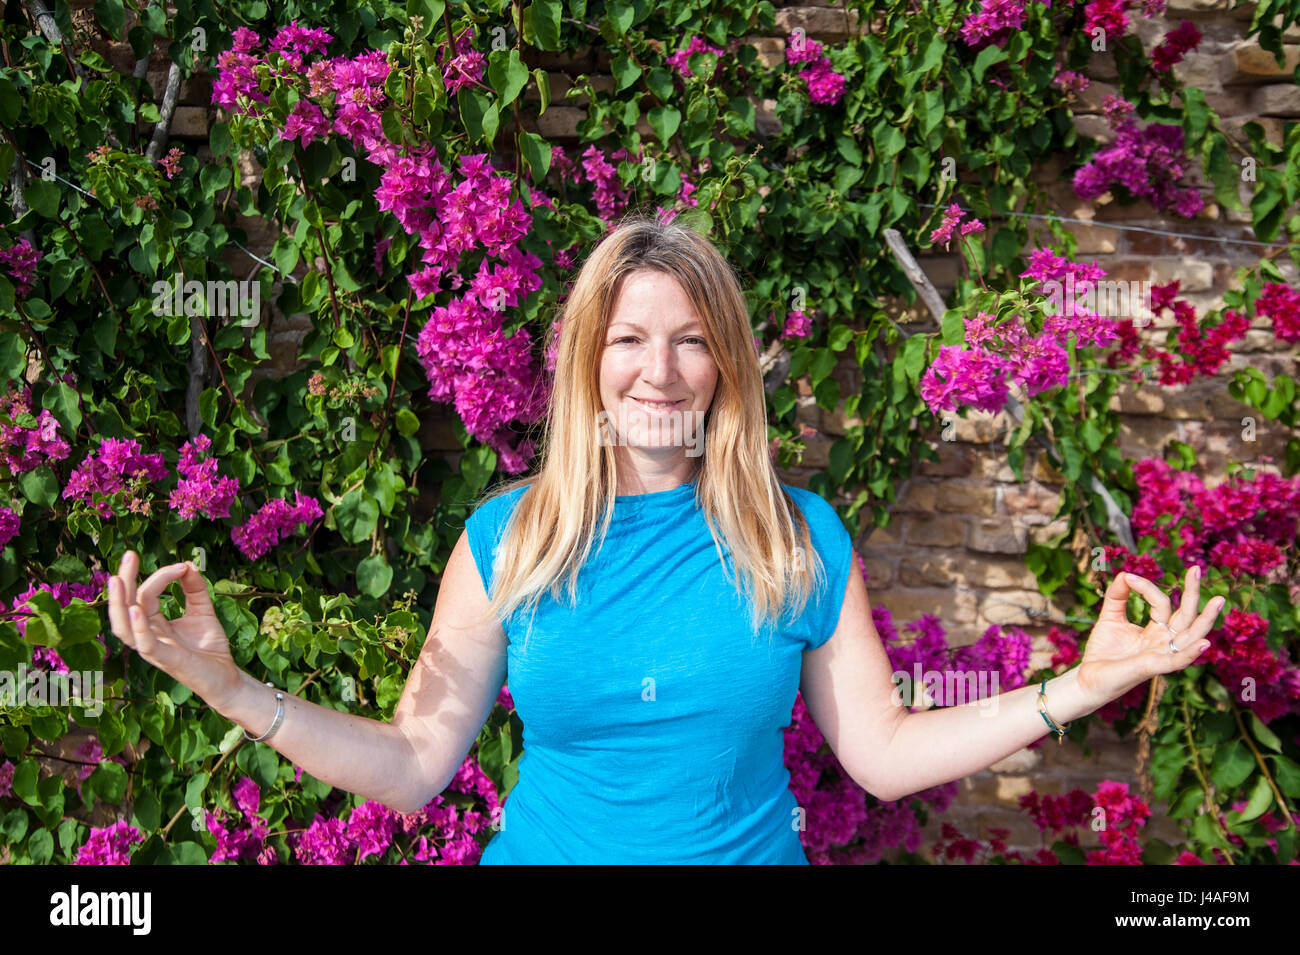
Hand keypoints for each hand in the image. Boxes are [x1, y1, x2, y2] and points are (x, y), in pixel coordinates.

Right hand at [107, 550, 242, 711]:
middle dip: (125, 580)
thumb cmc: (209, 647)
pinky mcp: (166, 659)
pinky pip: (145, 644)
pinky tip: (137, 610)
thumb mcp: (202, 610)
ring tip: (117, 579)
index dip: (161, 576)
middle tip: (129, 555)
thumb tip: (188, 564)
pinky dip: (138, 628)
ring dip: (118, 604)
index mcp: (152, 623)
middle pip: (125, 606)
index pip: (145, 594)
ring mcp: (153, 648)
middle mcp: (147, 635)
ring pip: (123, 627)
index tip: (182, 565)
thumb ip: (195, 588)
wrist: (226, 675)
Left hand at [1075, 565, 1226, 709]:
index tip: (1129, 577)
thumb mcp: (1110, 617)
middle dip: (1193, 593)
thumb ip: (1117, 596)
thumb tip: (1125, 574)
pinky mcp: (1153, 667)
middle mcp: (1164, 642)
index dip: (1147, 588)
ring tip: (1219, 600)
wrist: (1088, 676)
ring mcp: (1161, 654)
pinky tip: (1203, 643)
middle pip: (1186, 616)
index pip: (1162, 604)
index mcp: (1157, 630)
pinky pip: (1176, 661)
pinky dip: (1189, 654)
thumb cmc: (1103, 650)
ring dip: (1205, 619)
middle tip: (1197, 569)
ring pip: (1190, 636)